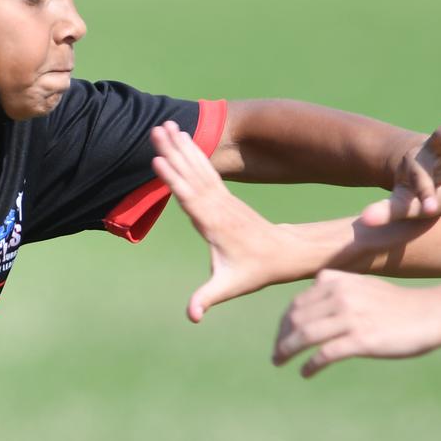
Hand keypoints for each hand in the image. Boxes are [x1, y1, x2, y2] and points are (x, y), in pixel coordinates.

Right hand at [152, 121, 306, 321]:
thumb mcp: (230, 286)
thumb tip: (191, 316)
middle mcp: (218, 206)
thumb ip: (207, 298)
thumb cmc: (254, 271)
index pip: (190, 198)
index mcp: (215, 224)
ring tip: (166, 124)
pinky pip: (205, 169)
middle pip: (191, 174)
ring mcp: (222, 198)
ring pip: (198, 166)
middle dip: (174, 151)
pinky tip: (183, 137)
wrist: (284, 254)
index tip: (158, 161)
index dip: (174, 180)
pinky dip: (193, 152)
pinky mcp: (224, 195)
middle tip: (156, 128)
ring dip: (182, 145)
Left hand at [273, 270, 440, 376]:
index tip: (280, 337)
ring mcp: (349, 317)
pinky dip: (310, 365)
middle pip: (295, 320)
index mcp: (336, 282)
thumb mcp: (361, 286)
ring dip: (286, 351)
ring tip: (280, 362)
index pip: (296, 304)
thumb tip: (306, 304)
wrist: (430, 314)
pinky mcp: (360, 339)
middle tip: (276, 355)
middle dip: (281, 338)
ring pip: (304, 336)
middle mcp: (339, 296)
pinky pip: (324, 354)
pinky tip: (305, 373)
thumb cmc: (396, 304)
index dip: (284, 324)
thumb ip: (334, 289)